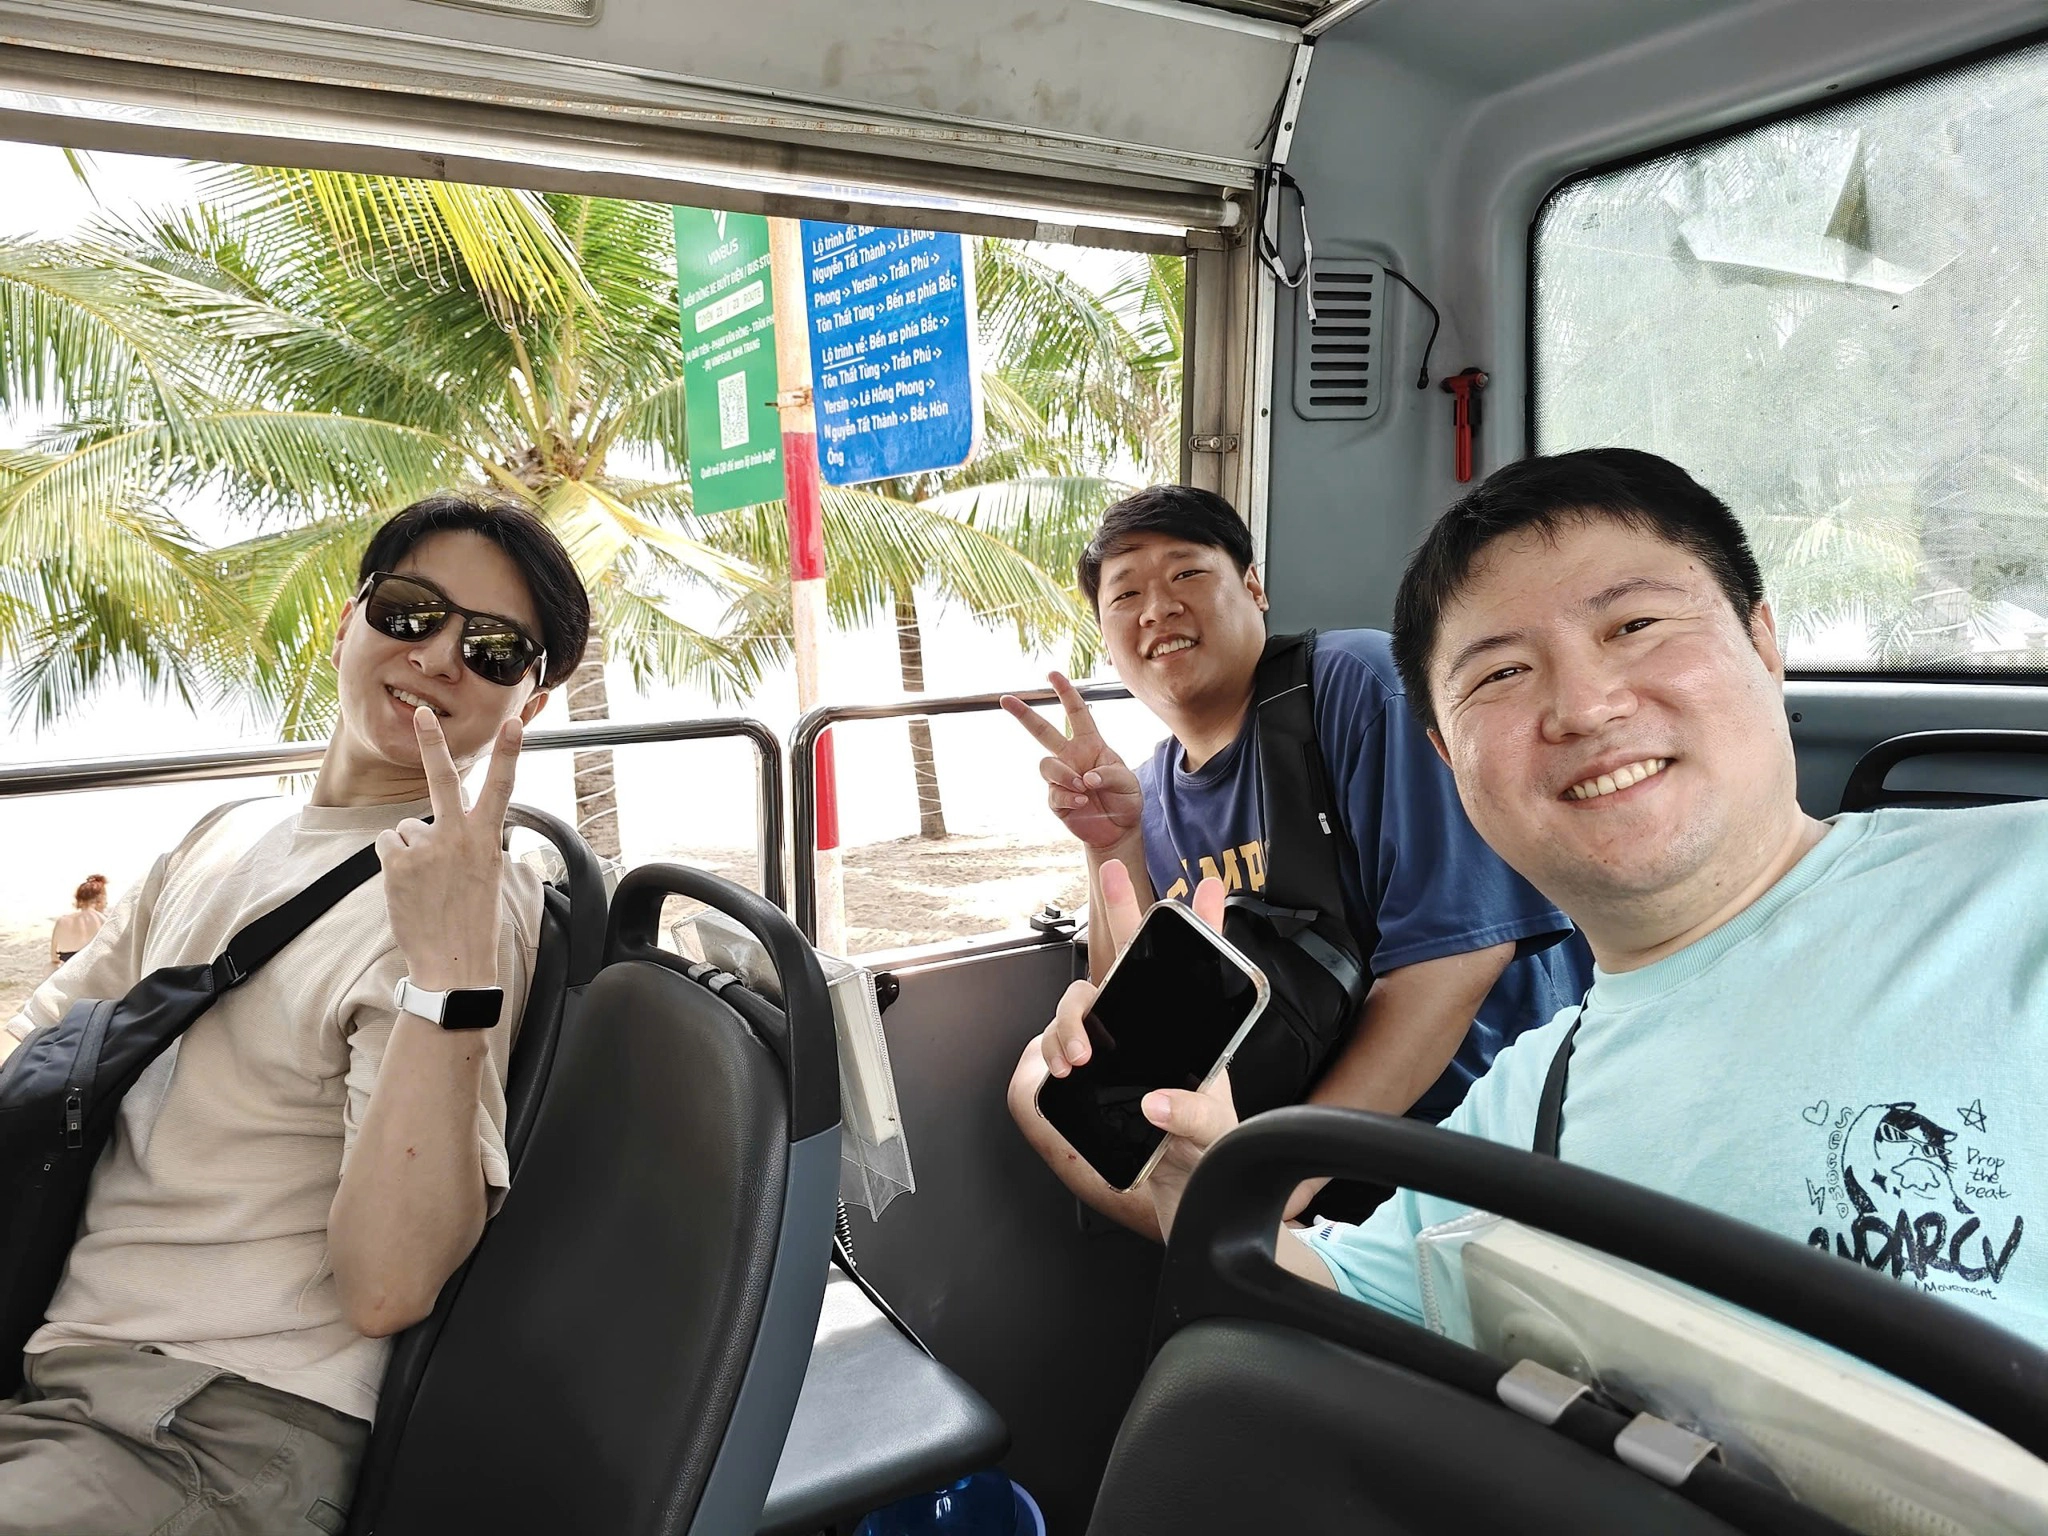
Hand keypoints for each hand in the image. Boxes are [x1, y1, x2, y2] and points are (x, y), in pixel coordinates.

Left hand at [377, 708, 519, 993]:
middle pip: (443, 779)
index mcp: (487, 840)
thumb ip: (468, 844)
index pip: (502, 787)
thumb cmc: (473, 923)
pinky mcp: (397, 862)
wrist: (453, 963)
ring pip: (407, 828)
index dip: (509, 752)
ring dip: (410, 849)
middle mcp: (458, 837)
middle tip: (422, 715)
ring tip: (424, 883)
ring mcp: (426, 848)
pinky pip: (388, 844)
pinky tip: (407, 886)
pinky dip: (392, 862)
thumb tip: (433, 828)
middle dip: (431, 743)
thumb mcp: (486, 876)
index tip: (513, 722)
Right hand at [1000, 673, 1143, 853]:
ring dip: (1063, 775)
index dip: (1066, 693)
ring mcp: (1061, 778)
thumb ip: (1109, 774)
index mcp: (1091, 744)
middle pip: (1042, 731)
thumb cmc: (1126, 799)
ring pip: (1046, 765)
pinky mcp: (1056, 800)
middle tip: (1005, 699)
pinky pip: (1053, 793)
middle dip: (1024, 714)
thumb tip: (1085, 777)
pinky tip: (1082, 802)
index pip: (1077, 713)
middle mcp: (1071, 757)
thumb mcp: (1128, 782)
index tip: (1052, 674)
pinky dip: (1068, 797)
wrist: (1119, 830)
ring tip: (1083, 789)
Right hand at [1028, 857, 1236, 1239]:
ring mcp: (1116, 1048)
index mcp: (1192, 1033)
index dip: (1202, 926)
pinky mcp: (1087, 1072)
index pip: (1198, 970)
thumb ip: (1193, 1116)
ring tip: (1080, 1055)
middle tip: (1112, 873)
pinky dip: (1056, 1047)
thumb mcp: (1213, 1135)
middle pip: (1128, 963)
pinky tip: (1065, 1067)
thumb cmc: (1204, 1156)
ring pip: (1082, 1003)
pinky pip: (1061, 1043)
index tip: (1204, 887)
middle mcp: (1150, 1030)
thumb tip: (1157, 1101)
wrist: (1177, 1194)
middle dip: (1121, 913)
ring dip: (1073, 1017)